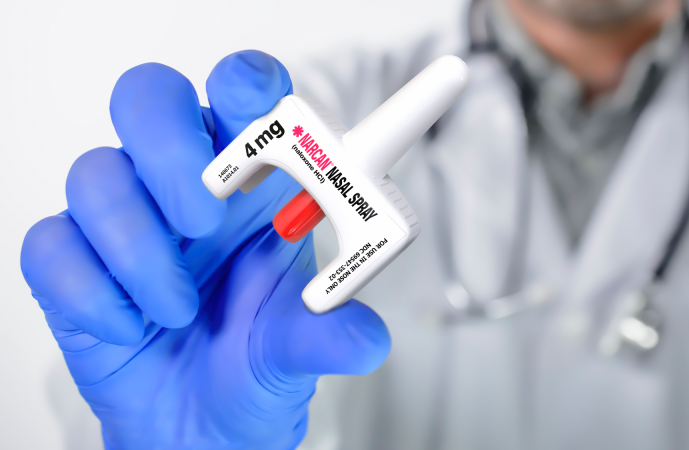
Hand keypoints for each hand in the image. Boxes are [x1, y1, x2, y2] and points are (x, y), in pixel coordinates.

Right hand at [20, 51, 390, 449]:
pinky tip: (129, 328)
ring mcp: (124, 218)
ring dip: (138, 248)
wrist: (201, 424)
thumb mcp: (300, 346)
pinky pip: (51, 246)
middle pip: (150, 100)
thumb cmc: (253, 359)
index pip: (242, 96)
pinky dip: (92, 292)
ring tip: (177, 311)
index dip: (245, 81)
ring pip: (96, 174)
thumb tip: (365, 338)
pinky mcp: (72, 263)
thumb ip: (329, 334)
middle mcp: (183, 184)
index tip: (255, 98)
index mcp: (252, 180)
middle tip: (202, 219)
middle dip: (169, 150)